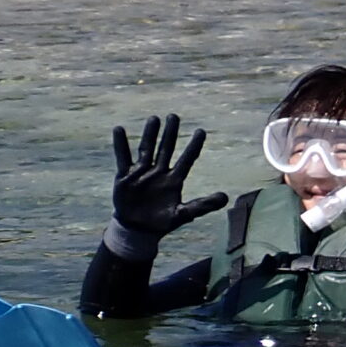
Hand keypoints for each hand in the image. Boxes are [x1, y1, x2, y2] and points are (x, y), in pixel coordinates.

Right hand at [110, 114, 226, 236]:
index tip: (201, 131)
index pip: (187, 159)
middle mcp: (159, 172)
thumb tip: (226, 197)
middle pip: (166, 149)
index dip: (194, 146)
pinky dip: (121, 144)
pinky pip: (123, 157)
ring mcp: (142, 172)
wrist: (139, 229)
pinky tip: (119, 129)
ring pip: (147, 149)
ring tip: (154, 119)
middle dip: (170, 133)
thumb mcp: (184, 214)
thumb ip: (203, 205)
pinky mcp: (125, 176)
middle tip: (174, 116)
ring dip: (150, 134)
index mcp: (174, 180)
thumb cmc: (162, 222)